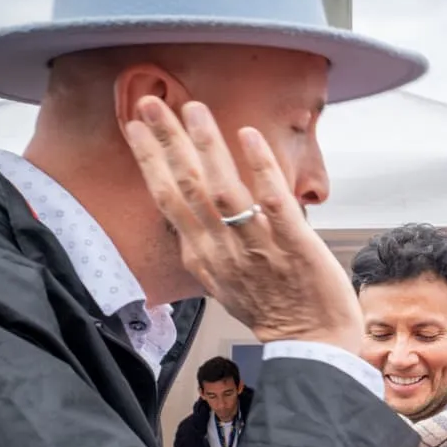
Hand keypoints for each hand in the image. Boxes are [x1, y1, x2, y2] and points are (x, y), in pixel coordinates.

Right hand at [125, 97, 361, 352]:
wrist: (311, 345)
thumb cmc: (273, 311)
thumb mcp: (224, 282)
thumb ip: (207, 248)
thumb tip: (191, 221)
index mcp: (203, 256)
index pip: (168, 200)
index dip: (150, 160)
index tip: (135, 125)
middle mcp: (222, 250)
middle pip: (186, 189)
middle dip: (166, 142)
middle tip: (150, 101)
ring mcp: (257, 248)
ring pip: (223, 191)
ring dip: (206, 146)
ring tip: (193, 108)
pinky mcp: (294, 247)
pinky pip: (273, 203)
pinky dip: (260, 168)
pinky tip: (249, 135)